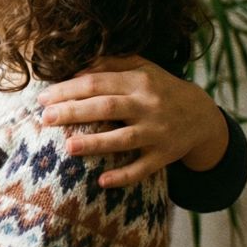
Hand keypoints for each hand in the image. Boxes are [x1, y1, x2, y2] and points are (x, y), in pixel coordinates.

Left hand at [37, 55, 227, 186]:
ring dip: (96, 143)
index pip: (98, 83)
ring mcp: (157, 133)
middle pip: (107, 107)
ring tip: (68, 147)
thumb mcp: (143, 68)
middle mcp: (148, 106)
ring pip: (124, 139)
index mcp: (139, 82)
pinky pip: (143, 169)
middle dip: (74, 112)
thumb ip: (111, 64)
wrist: (203, 116)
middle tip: (46, 118)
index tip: (43, 98)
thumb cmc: (162, 89)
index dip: (69, 89)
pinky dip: (123, 176)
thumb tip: (76, 70)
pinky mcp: (164, 156)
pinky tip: (102, 181)